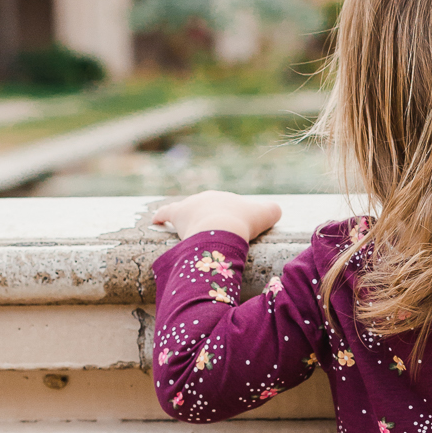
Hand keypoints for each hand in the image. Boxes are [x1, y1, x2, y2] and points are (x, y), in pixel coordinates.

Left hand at [151, 190, 281, 242]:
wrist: (224, 228)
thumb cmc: (245, 222)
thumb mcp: (266, 215)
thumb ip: (272, 211)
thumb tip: (276, 210)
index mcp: (224, 198)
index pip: (223, 208)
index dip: (226, 219)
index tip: (228, 230)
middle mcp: (205, 198)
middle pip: (205, 209)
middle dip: (208, 219)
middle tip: (212, 235)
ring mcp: (190, 206)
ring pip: (186, 211)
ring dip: (187, 220)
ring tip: (189, 233)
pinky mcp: (178, 215)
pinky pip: (166, 212)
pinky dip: (160, 216)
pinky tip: (155, 220)